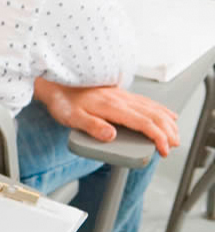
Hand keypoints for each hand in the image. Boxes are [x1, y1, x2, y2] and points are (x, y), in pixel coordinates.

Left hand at [34, 78, 179, 155]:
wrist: (57, 82)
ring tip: (175, 135)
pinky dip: (160, 110)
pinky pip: (147, 102)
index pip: (143, 122)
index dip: (158, 137)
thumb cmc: (63, 100)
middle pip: (154, 115)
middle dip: (169, 131)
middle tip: (173, 146)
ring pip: (153, 107)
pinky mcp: (120, 95)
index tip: (164, 149)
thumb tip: (110, 136)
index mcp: (112, 107)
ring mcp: (122, 96)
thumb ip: (92, 126)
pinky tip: (165, 115)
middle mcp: (121, 100)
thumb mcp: (72, 117)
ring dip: (168, 121)